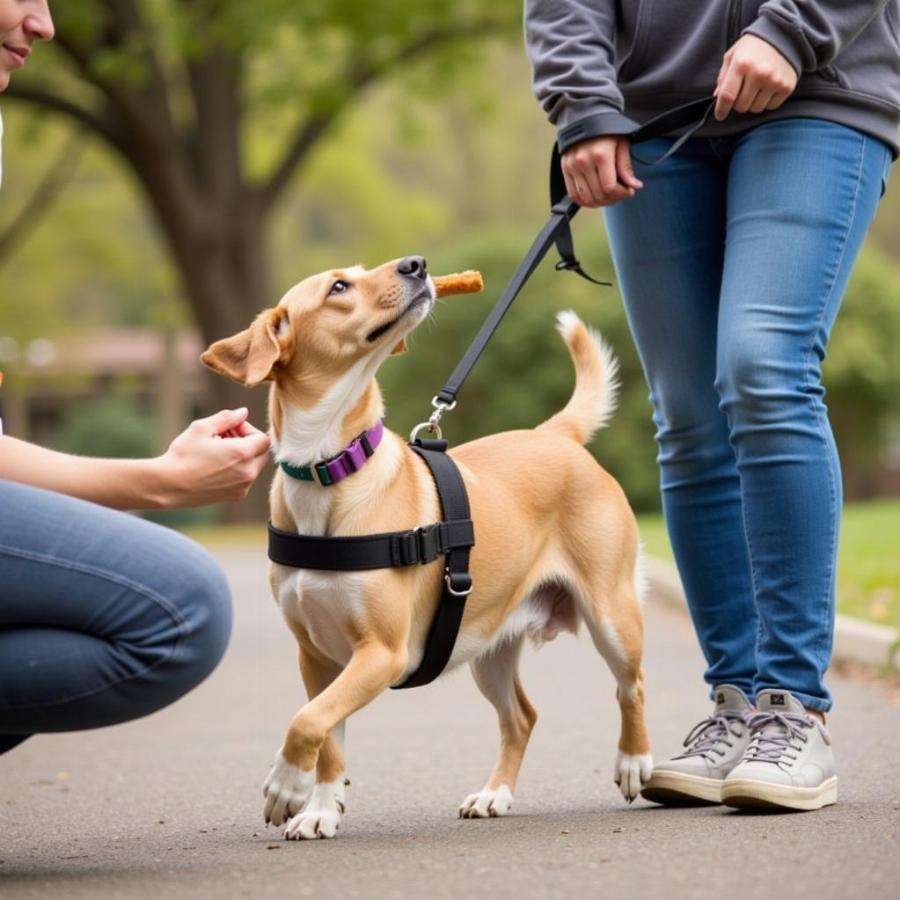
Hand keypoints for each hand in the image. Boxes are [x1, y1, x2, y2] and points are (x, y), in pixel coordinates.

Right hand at [156, 408, 270, 507]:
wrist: (168, 486)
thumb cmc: (183, 455)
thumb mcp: (202, 428)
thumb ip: (227, 418)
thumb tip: (243, 412)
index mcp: (243, 453)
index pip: (263, 438)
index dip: (248, 430)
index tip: (229, 429)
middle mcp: (248, 472)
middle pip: (262, 452)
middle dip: (247, 442)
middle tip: (223, 438)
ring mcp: (243, 487)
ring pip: (254, 466)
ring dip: (242, 456)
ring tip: (217, 452)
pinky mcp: (236, 496)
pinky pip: (245, 478)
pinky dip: (237, 470)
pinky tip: (215, 466)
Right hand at [561, 135, 642, 207]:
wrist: (584, 116)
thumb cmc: (606, 129)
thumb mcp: (621, 144)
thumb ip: (626, 167)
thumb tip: (635, 186)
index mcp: (601, 155)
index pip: (609, 187)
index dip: (621, 194)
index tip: (629, 191)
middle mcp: (584, 162)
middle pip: (598, 195)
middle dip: (613, 199)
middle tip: (620, 194)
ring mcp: (572, 167)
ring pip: (586, 198)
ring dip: (599, 202)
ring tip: (608, 196)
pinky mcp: (565, 169)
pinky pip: (573, 194)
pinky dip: (584, 201)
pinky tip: (594, 198)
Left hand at [714, 33, 797, 121]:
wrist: (783, 35)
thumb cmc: (753, 47)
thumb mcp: (733, 55)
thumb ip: (723, 77)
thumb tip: (717, 96)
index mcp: (742, 65)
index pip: (727, 96)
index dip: (721, 109)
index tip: (720, 115)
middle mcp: (759, 73)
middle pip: (741, 106)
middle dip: (738, 103)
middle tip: (742, 91)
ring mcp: (774, 81)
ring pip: (755, 108)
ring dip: (753, 102)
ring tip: (756, 87)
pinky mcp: (787, 86)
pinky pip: (771, 107)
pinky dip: (767, 101)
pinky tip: (768, 88)